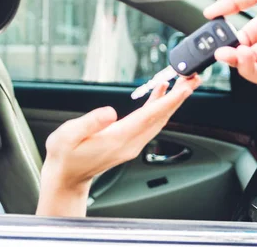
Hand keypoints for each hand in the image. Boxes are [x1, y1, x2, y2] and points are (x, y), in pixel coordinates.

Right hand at [36, 75, 201, 216]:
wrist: (66, 177)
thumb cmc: (64, 156)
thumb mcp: (67, 136)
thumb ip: (89, 122)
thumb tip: (110, 112)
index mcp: (116, 139)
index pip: (148, 117)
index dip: (167, 102)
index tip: (183, 89)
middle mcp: (129, 144)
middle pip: (160, 118)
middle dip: (178, 98)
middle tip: (192, 78)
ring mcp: (131, 145)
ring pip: (157, 120)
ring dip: (172, 102)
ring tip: (183, 83)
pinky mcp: (129, 143)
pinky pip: (149, 123)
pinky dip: (158, 107)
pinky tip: (160, 95)